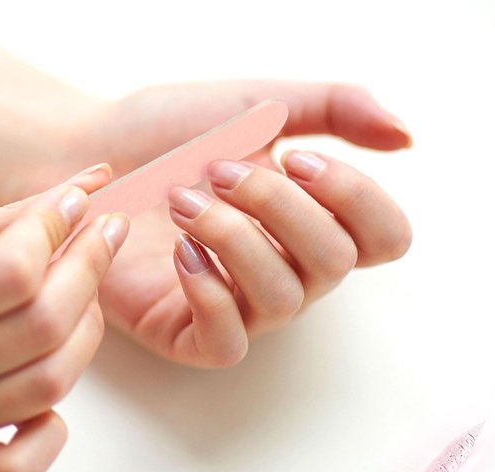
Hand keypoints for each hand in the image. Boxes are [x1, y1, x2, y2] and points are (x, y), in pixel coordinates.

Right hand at [0, 166, 128, 471]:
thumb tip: (77, 193)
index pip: (12, 274)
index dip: (59, 232)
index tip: (77, 207)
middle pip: (41, 330)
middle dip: (88, 274)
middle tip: (96, 245)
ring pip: (45, 389)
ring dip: (83, 338)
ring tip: (79, 303)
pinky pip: (18, 471)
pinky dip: (51, 430)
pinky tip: (44, 394)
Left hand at [42, 80, 412, 366]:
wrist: (89, 155)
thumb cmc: (169, 134)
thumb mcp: (256, 104)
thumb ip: (333, 109)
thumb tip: (405, 136)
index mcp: (310, 222)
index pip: (383, 238)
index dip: (357, 200)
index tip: (297, 158)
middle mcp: (284, 271)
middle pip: (333, 265)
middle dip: (280, 208)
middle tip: (216, 171)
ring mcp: (238, 307)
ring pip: (282, 300)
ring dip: (237, 240)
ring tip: (182, 202)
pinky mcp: (186, 334)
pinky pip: (226, 343)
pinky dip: (211, 295)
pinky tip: (180, 253)